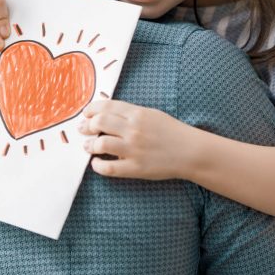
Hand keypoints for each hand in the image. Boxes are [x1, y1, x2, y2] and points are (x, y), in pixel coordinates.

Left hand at [78, 99, 195, 179]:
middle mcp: (134, 129)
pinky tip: (96, 163)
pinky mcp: (135, 168)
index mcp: (138, 114)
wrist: (191, 152)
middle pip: (100, 122)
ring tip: (88, 146)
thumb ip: (130, 112)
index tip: (86, 113)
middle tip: (83, 129)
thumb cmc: (172, 132)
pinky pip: (109, 168)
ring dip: (90, 145)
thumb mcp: (152, 114)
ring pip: (101, 144)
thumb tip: (107, 112)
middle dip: (87, 125)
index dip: (91, 109)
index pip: (106, 106)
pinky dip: (98, 165)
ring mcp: (134, 149)